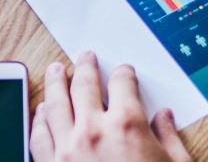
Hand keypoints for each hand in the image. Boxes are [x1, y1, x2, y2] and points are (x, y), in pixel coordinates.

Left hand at [31, 53, 190, 161]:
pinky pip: (38, 135)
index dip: (124, 73)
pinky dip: (39, 118)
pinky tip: (41, 110)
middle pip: (84, 84)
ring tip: (57, 69)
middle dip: (86, 67)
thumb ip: (169, 138)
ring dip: (56, 82)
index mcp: (127, 124)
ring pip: (55, 103)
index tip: (123, 71)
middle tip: (85, 57)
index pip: (122, 82)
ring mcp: (67, 149)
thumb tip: (164, 117)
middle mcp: (93, 130)